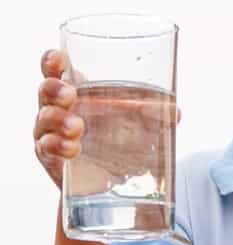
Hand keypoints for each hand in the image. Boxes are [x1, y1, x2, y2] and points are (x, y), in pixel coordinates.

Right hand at [33, 48, 182, 192]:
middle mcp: (57, 109)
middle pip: (45, 91)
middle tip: (71, 97)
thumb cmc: (118, 142)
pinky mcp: (52, 158)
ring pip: (44, 120)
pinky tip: (72, 149)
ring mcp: (50, 133)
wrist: (109, 184)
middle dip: (54, 91)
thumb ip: (154, 116)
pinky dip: (58, 146)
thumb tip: (175, 112)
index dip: (53, 61)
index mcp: (75, 90)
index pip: (55, 69)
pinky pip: (47, 149)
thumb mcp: (138, 126)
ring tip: (77, 128)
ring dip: (59, 121)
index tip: (59, 60)